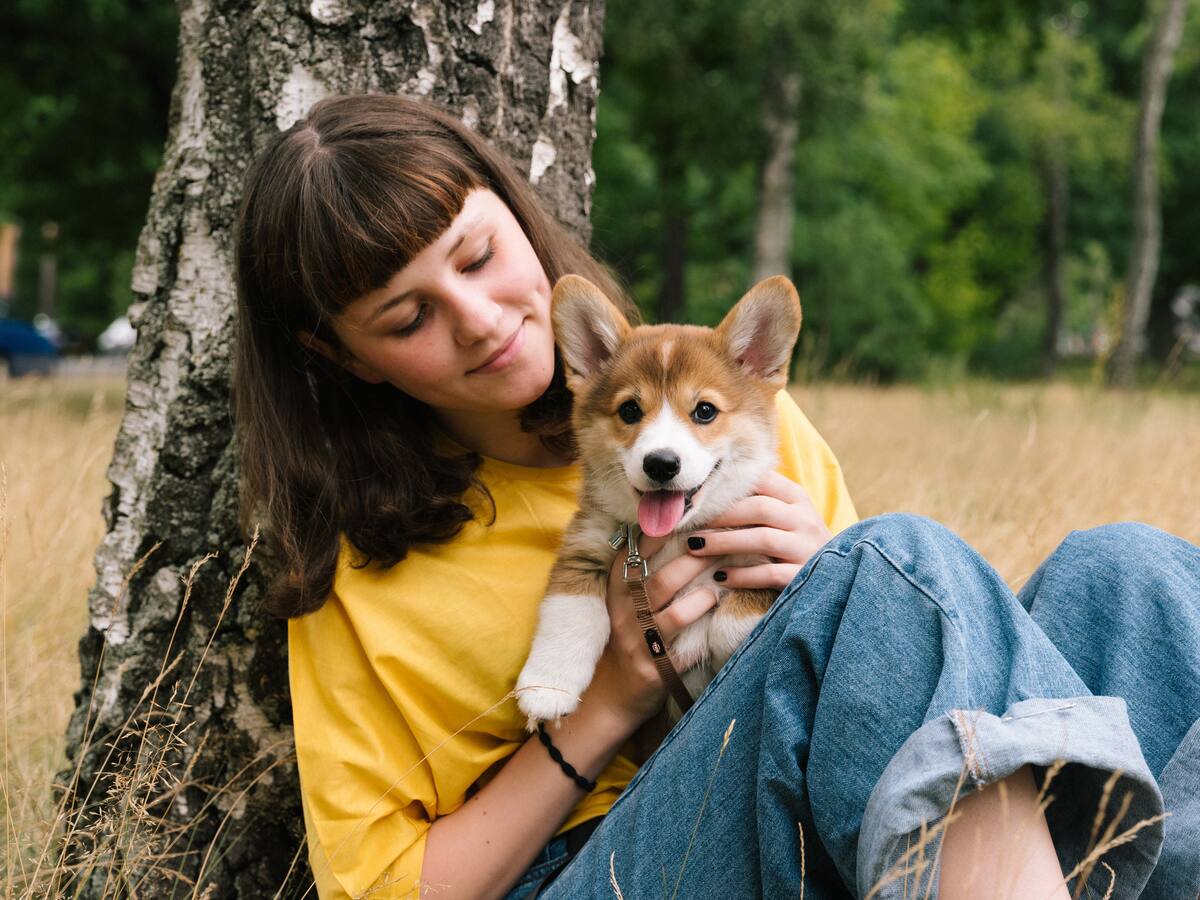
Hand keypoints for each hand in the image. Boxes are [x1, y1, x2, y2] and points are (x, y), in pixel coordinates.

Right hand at [583, 534, 717, 727]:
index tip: (689, 516)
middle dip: (693, 559)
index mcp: (616, 591)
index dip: (661, 534)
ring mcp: (637, 644)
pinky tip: (719, 616)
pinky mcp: (653, 671)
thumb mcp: (624, 600)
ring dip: (702, 595)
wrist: (610, 693)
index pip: (635, 555)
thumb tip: (667, 527)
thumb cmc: (627, 636)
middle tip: (721, 541)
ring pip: (673, 614)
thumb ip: (640, 568)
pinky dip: (704, 634)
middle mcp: (623, 615)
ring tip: (722, 580)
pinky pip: (683, 651)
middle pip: (660, 581)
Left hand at [685, 471, 831, 589]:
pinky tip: (720, 577)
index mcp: (797, 498)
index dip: (728, 485)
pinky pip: (770, 573)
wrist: (838, 577)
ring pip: (763, 539)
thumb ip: (757, 501)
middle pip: (759, 508)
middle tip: (689, 522)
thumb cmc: (796, 542)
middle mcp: (805, 519)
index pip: (762, 481)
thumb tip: (710, 489)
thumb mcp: (785, 515)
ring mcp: (808, 548)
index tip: (697, 493)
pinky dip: (743, 575)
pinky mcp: (805, 576)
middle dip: (720, 515)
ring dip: (724, 542)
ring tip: (695, 548)